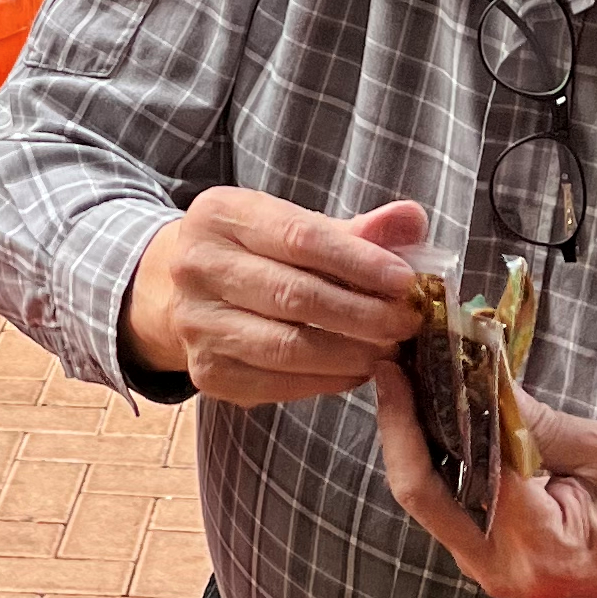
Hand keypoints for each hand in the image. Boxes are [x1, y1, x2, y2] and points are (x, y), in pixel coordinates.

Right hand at [122, 193, 430, 402]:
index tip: (405, 281)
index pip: (299, 237)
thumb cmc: (256, 252)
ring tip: (391, 349)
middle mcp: (196, 266)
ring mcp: (196, 324)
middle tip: (409, 322)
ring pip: (287, 347)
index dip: (358, 261)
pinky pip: (278, 383)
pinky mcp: (206, 373)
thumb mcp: (294, 226)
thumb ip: (356, 229)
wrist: (184, 290)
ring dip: (351, 353)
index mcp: (220, 214)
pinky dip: (328, 380)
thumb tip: (412, 221)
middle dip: (363, 313)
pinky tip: (359, 370)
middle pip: (293, 295)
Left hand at [365, 368, 596, 597]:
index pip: (476, 464)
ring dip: (410, 438)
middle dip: (400, 423)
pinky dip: (431, 457)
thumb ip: (542, 422)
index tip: (431, 356)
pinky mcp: (478, 554)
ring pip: (423, 496)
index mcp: (541, 544)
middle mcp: (498, 565)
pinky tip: (427, 415)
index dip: (448, 405)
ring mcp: (483, 566)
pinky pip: (440, 502)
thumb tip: (483, 376)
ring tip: (406, 379)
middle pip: (421, 490)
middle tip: (393, 366)